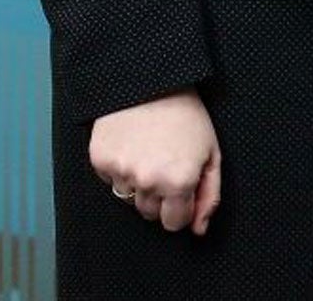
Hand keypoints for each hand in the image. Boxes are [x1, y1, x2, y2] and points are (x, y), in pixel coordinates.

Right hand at [90, 90, 221, 234]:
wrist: (152, 83)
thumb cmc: (187, 116)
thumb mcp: (211, 153)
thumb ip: (209, 195)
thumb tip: (198, 229)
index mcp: (179, 181)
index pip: (174, 223)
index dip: (180, 207)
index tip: (182, 188)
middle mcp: (148, 181)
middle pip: (150, 214)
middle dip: (160, 196)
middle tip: (166, 163)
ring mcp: (121, 172)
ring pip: (129, 199)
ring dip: (139, 183)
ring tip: (150, 151)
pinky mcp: (101, 162)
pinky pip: (110, 181)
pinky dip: (120, 168)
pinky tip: (132, 145)